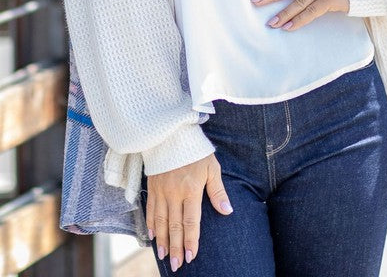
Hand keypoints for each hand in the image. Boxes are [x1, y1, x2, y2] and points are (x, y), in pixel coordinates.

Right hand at [145, 153, 232, 270]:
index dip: (191, 240)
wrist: (173, 133)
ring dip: (162, 240)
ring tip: (164, 256)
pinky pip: (150, 209)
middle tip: (176, 265)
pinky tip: (152, 236)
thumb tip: (227, 211)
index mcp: (191, 189)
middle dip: (176, 247)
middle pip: (174, 226)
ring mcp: (161, 190)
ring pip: (160, 221)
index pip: (191, 221)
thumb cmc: (196, 151)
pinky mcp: (152, 185)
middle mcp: (174, 193)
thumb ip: (218, 191)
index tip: (191, 256)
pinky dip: (150, 224)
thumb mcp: (212, 168)